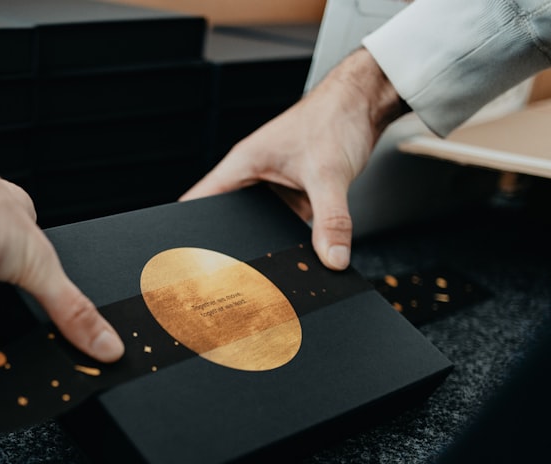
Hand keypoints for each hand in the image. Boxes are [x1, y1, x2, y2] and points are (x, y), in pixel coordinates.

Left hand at [0, 125, 124, 362]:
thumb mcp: (41, 265)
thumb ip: (72, 310)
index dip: (49, 302)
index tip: (64, 333)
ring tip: (12, 359)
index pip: (40, 272)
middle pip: (6, 297)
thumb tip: (107, 343)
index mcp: (16, 228)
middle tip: (38, 351)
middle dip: (19, 324)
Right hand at [181, 48, 407, 269]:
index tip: (187, 258)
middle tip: (232, 273)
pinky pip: (285, 223)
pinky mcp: (294, 193)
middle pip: (226, 220)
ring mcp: (273, 186)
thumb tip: (333, 258)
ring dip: (264, 241)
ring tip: (267, 264)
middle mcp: (252, 177)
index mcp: (242, 166)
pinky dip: (290, 236)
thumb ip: (331, 221)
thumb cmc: (334, 118)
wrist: (363, 103)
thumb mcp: (329, 175)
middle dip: (228, 246)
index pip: (198, 202)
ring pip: (258, 225)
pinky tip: (298, 250)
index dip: (187, 230)